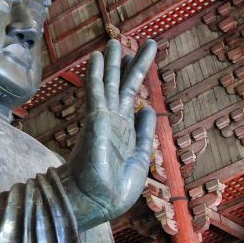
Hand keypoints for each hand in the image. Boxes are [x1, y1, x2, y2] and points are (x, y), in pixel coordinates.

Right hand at [60, 39, 157, 231]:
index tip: (138, 58)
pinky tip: (96, 58)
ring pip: (108, 84)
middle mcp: (112, 120)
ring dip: (112, 62)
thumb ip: (144, 134)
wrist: (96, 201)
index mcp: (124, 129)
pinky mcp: (95, 120)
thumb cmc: (114, 188)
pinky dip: (95, 74)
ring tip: (114, 41)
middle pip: (120, 85)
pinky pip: (95, 92)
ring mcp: (102, 119)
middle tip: (126, 40)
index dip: (134, 76)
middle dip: (125, 63)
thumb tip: (148, 111)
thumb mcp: (139, 158)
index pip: (129, 97)